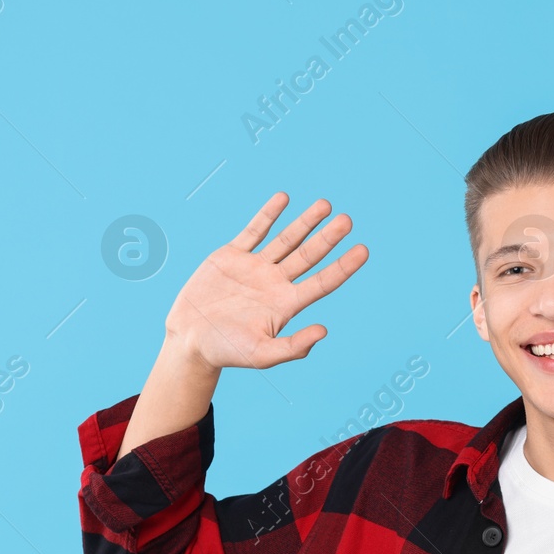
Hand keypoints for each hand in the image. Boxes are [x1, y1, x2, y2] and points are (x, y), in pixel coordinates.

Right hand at [163, 192, 368, 370]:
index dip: (343, 267)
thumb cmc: (226, 352)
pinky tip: (284, 198)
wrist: (190, 339)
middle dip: (328, 238)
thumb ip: (292, 347)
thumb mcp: (261, 355)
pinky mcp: (233, 256)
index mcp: (286, 304)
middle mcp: (275, 283)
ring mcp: (255, 267)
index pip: (322, 282)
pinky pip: (255, 231)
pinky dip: (268, 215)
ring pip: (286, 239)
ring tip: (325, 204)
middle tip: (347, 221)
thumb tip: (324, 331)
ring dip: (305, 222)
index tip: (363, 250)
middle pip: (309, 256)